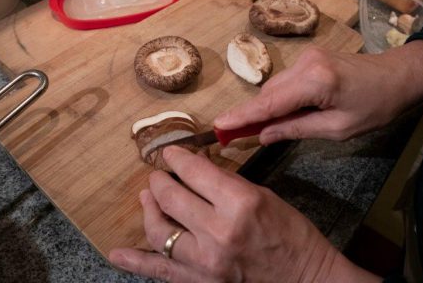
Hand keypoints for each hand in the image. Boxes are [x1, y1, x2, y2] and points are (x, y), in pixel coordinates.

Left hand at [109, 146, 379, 282]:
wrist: (305, 278)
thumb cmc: (291, 234)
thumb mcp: (263, 196)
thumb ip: (226, 183)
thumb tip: (196, 168)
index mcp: (239, 203)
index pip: (194, 172)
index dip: (177, 158)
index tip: (169, 153)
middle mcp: (218, 231)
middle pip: (171, 198)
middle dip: (160, 182)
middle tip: (158, 176)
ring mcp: (205, 262)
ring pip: (159, 231)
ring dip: (149, 210)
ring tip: (148, 198)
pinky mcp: (200, 282)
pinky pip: (160, 270)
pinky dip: (135, 261)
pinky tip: (117, 253)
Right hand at [215, 41, 422, 144]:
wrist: (400, 75)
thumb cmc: (376, 106)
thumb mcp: (338, 128)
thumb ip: (296, 129)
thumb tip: (261, 136)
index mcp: (316, 81)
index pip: (269, 103)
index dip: (241, 117)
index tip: (217, 127)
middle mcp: (305, 63)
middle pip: (268, 94)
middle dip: (250, 114)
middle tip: (231, 136)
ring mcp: (307, 56)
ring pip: (275, 87)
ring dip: (266, 107)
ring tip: (261, 129)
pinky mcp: (310, 57)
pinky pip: (285, 81)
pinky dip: (279, 98)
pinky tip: (284, 112)